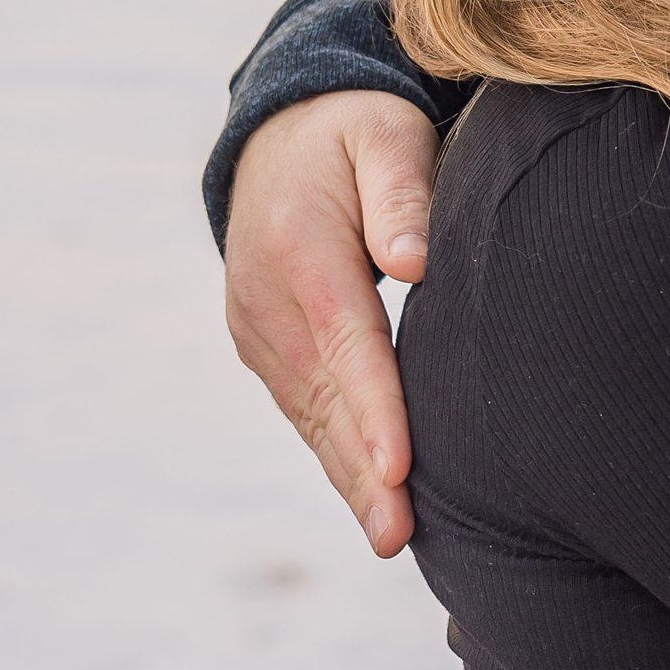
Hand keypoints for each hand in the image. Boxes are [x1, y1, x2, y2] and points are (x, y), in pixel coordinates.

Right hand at [224, 93, 439, 558]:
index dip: (374, 409)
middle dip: (362, 472)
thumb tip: (412, 264)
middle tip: (399, 536)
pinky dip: (334, 453)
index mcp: (301, 248)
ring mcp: (257, 328)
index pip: (346, 341)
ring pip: (310, 415)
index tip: (398, 467)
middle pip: (324, 397)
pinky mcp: (262, 347)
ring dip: (348, 477)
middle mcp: (267, 299)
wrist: (278, 133)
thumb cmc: (356, 134)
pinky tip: (370, 497)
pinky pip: (303, 408)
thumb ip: (402, 192)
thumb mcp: (385, 136)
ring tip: (392, 536)